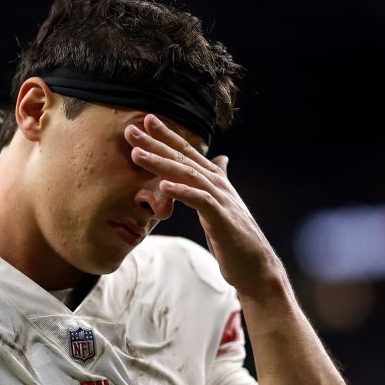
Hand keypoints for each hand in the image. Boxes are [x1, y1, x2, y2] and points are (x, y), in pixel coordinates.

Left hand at [125, 113, 284, 298]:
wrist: (254, 265)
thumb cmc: (235, 236)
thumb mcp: (223, 203)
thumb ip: (219, 179)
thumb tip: (222, 159)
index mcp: (215, 179)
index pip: (187, 151)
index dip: (167, 135)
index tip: (145, 119)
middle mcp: (218, 183)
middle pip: (182, 158)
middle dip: (156, 142)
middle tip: (130, 129)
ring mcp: (221, 199)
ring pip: (187, 175)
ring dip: (161, 163)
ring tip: (137, 155)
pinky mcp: (221, 218)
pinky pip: (199, 201)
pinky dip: (182, 192)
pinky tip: (163, 186)